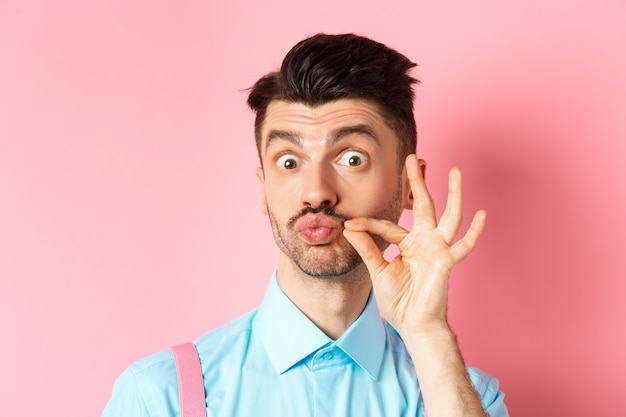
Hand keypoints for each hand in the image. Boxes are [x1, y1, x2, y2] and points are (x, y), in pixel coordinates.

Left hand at [343, 154, 486, 335]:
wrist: (412, 324)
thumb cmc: (398, 300)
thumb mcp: (377, 270)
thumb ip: (367, 248)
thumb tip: (349, 228)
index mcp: (407, 244)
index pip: (387, 226)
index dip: (367, 225)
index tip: (349, 224)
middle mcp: (425, 242)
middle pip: (423, 205)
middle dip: (417, 182)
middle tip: (412, 158)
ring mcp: (438, 250)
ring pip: (449, 216)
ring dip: (453, 193)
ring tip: (454, 171)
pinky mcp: (447, 261)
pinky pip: (464, 246)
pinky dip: (474, 232)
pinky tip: (482, 214)